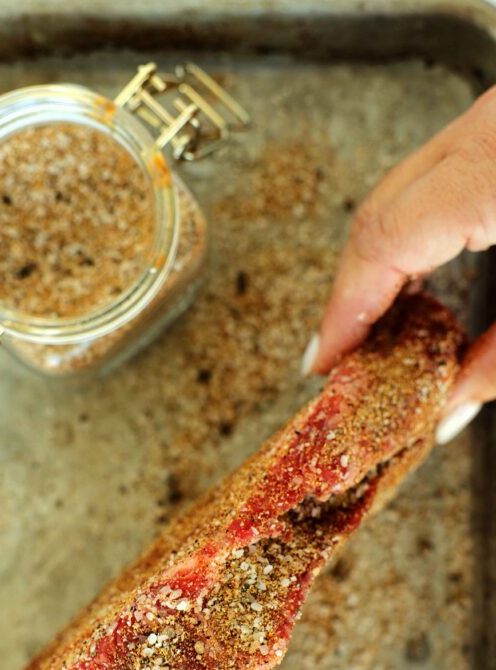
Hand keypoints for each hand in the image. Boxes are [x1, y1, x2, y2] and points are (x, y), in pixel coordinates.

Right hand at [305, 85, 495, 443]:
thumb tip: (450, 405)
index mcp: (493, 172)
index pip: (383, 243)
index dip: (344, 310)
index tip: (326, 363)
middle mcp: (487, 129)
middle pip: (380, 211)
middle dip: (352, 290)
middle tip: (344, 356)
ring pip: (403, 190)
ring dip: (381, 262)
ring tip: (380, 326)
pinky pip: (438, 175)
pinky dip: (418, 229)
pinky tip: (427, 273)